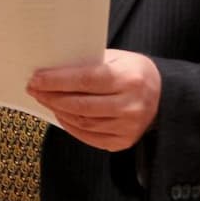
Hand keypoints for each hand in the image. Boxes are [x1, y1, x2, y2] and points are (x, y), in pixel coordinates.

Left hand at [26, 49, 161, 151]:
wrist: (165, 95)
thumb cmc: (135, 72)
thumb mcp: (117, 58)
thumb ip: (89, 63)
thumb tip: (53, 68)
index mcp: (128, 79)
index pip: (85, 80)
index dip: (57, 81)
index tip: (36, 78)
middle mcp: (130, 105)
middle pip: (80, 105)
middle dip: (52, 96)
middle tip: (34, 89)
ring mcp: (128, 127)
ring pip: (83, 122)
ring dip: (58, 111)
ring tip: (45, 99)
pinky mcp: (124, 141)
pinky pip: (90, 137)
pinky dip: (71, 126)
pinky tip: (61, 114)